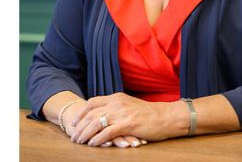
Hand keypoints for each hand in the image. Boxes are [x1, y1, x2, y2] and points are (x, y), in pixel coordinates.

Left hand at [69, 92, 184, 145]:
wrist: (166, 117)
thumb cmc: (150, 114)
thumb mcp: (131, 105)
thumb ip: (117, 107)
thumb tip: (105, 114)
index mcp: (117, 97)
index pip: (92, 102)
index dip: (81, 113)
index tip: (75, 122)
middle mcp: (117, 103)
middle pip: (90, 114)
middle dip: (79, 126)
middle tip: (74, 136)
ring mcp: (122, 114)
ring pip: (95, 123)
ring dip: (85, 134)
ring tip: (80, 141)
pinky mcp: (127, 124)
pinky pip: (107, 132)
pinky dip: (98, 139)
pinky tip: (93, 144)